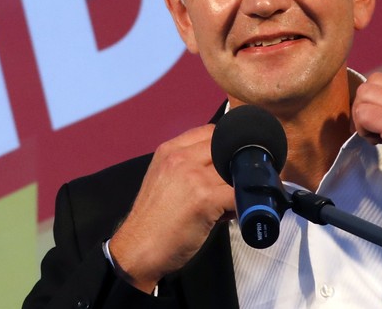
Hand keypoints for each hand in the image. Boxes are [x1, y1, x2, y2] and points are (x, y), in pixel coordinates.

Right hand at [108, 124, 234, 292]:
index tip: (231, 162)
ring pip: (235, 170)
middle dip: (236, 165)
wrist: (138, 249)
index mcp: (169, 150)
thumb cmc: (152, 221)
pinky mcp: (205, 198)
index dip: (225, 147)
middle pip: (225, 148)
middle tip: (238, 183)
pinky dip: (244, 203)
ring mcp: (193, 176)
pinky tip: (237, 214)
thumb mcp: (163, 181)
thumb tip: (222, 169)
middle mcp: (180, 158)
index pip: (209, 132)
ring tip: (234, 201)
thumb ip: (188, 168)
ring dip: (241, 185)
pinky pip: (238, 193)